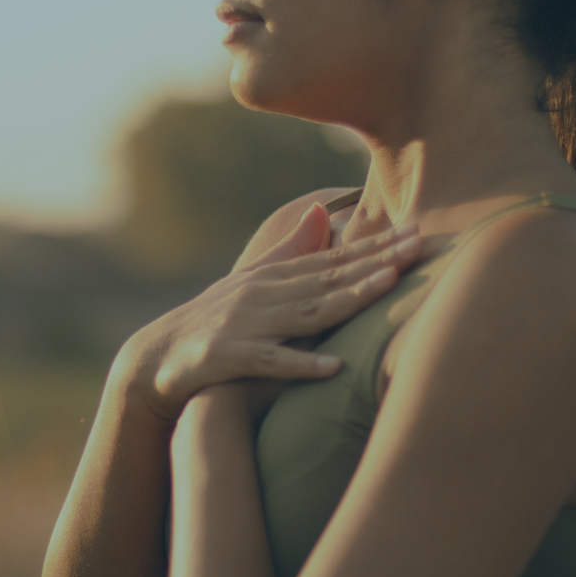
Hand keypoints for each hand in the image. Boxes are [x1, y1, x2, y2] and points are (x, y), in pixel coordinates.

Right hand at [125, 205, 422, 422]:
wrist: (155, 358)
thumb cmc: (214, 321)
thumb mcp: (252, 282)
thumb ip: (290, 250)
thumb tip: (323, 210)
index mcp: (273, 277)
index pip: (334, 259)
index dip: (376, 246)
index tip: (417, 232)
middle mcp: (263, 294)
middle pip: (329, 278)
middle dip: (376, 261)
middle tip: (419, 246)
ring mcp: (246, 325)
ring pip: (306, 311)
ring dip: (349, 298)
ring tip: (388, 285)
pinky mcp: (228, 358)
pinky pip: (269, 362)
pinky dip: (300, 364)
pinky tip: (332, 366)